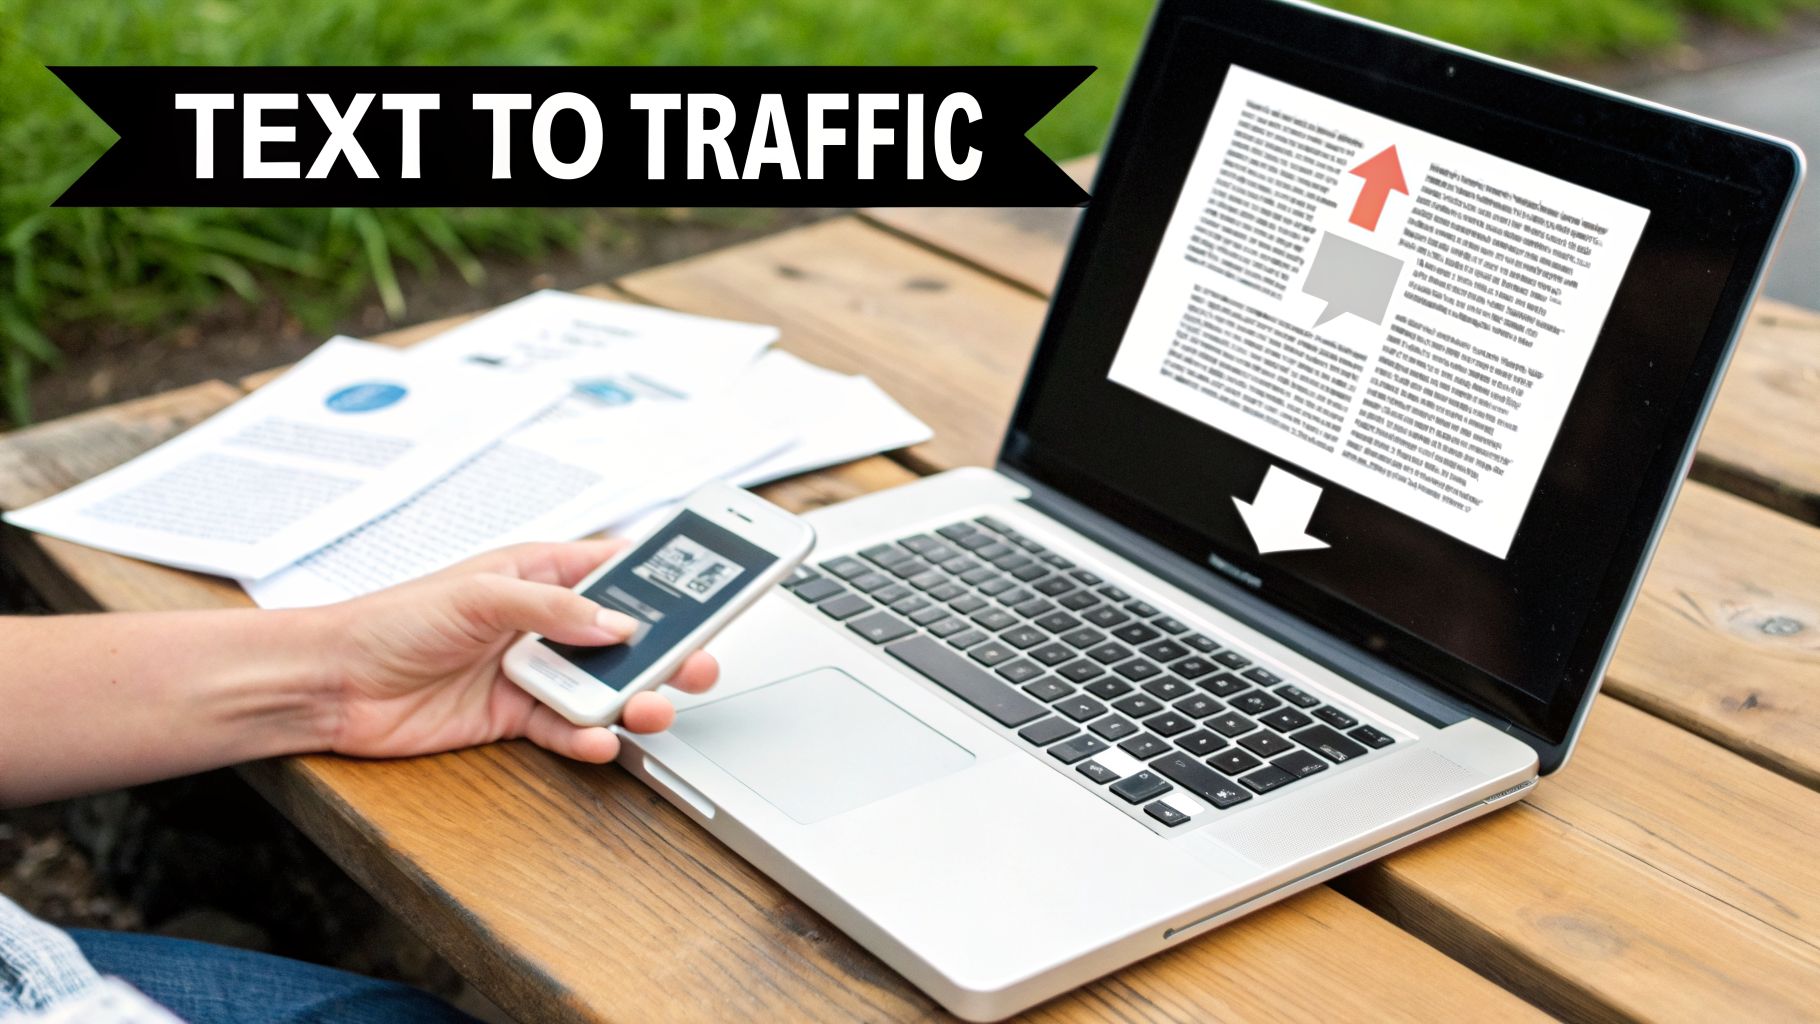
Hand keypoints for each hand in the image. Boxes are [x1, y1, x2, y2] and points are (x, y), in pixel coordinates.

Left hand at [320, 540, 717, 763]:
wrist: (333, 684)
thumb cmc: (391, 621)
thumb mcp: (478, 596)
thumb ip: (553, 609)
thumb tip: (615, 625)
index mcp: (539, 575)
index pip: (617, 570)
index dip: (664, 579)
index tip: (710, 588)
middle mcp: (543, 623)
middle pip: (624, 637)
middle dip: (664, 652)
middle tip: (697, 666)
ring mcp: (532, 671)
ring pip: (603, 687)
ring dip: (632, 700)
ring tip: (650, 711)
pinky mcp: (515, 717)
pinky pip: (567, 728)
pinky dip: (587, 737)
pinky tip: (596, 739)